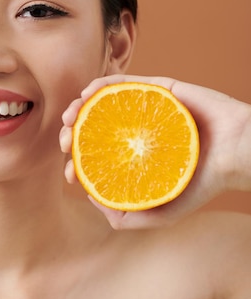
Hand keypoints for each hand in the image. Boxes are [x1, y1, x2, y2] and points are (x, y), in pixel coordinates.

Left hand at [59, 74, 250, 228]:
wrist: (236, 155)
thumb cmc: (202, 184)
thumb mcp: (160, 212)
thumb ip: (126, 215)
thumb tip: (89, 195)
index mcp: (135, 156)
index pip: (98, 157)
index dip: (77, 162)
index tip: (70, 172)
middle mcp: (136, 132)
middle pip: (94, 129)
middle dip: (72, 134)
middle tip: (66, 142)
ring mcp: (145, 110)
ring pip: (102, 103)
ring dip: (79, 107)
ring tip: (69, 118)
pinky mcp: (157, 89)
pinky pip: (124, 83)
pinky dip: (101, 85)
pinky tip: (86, 94)